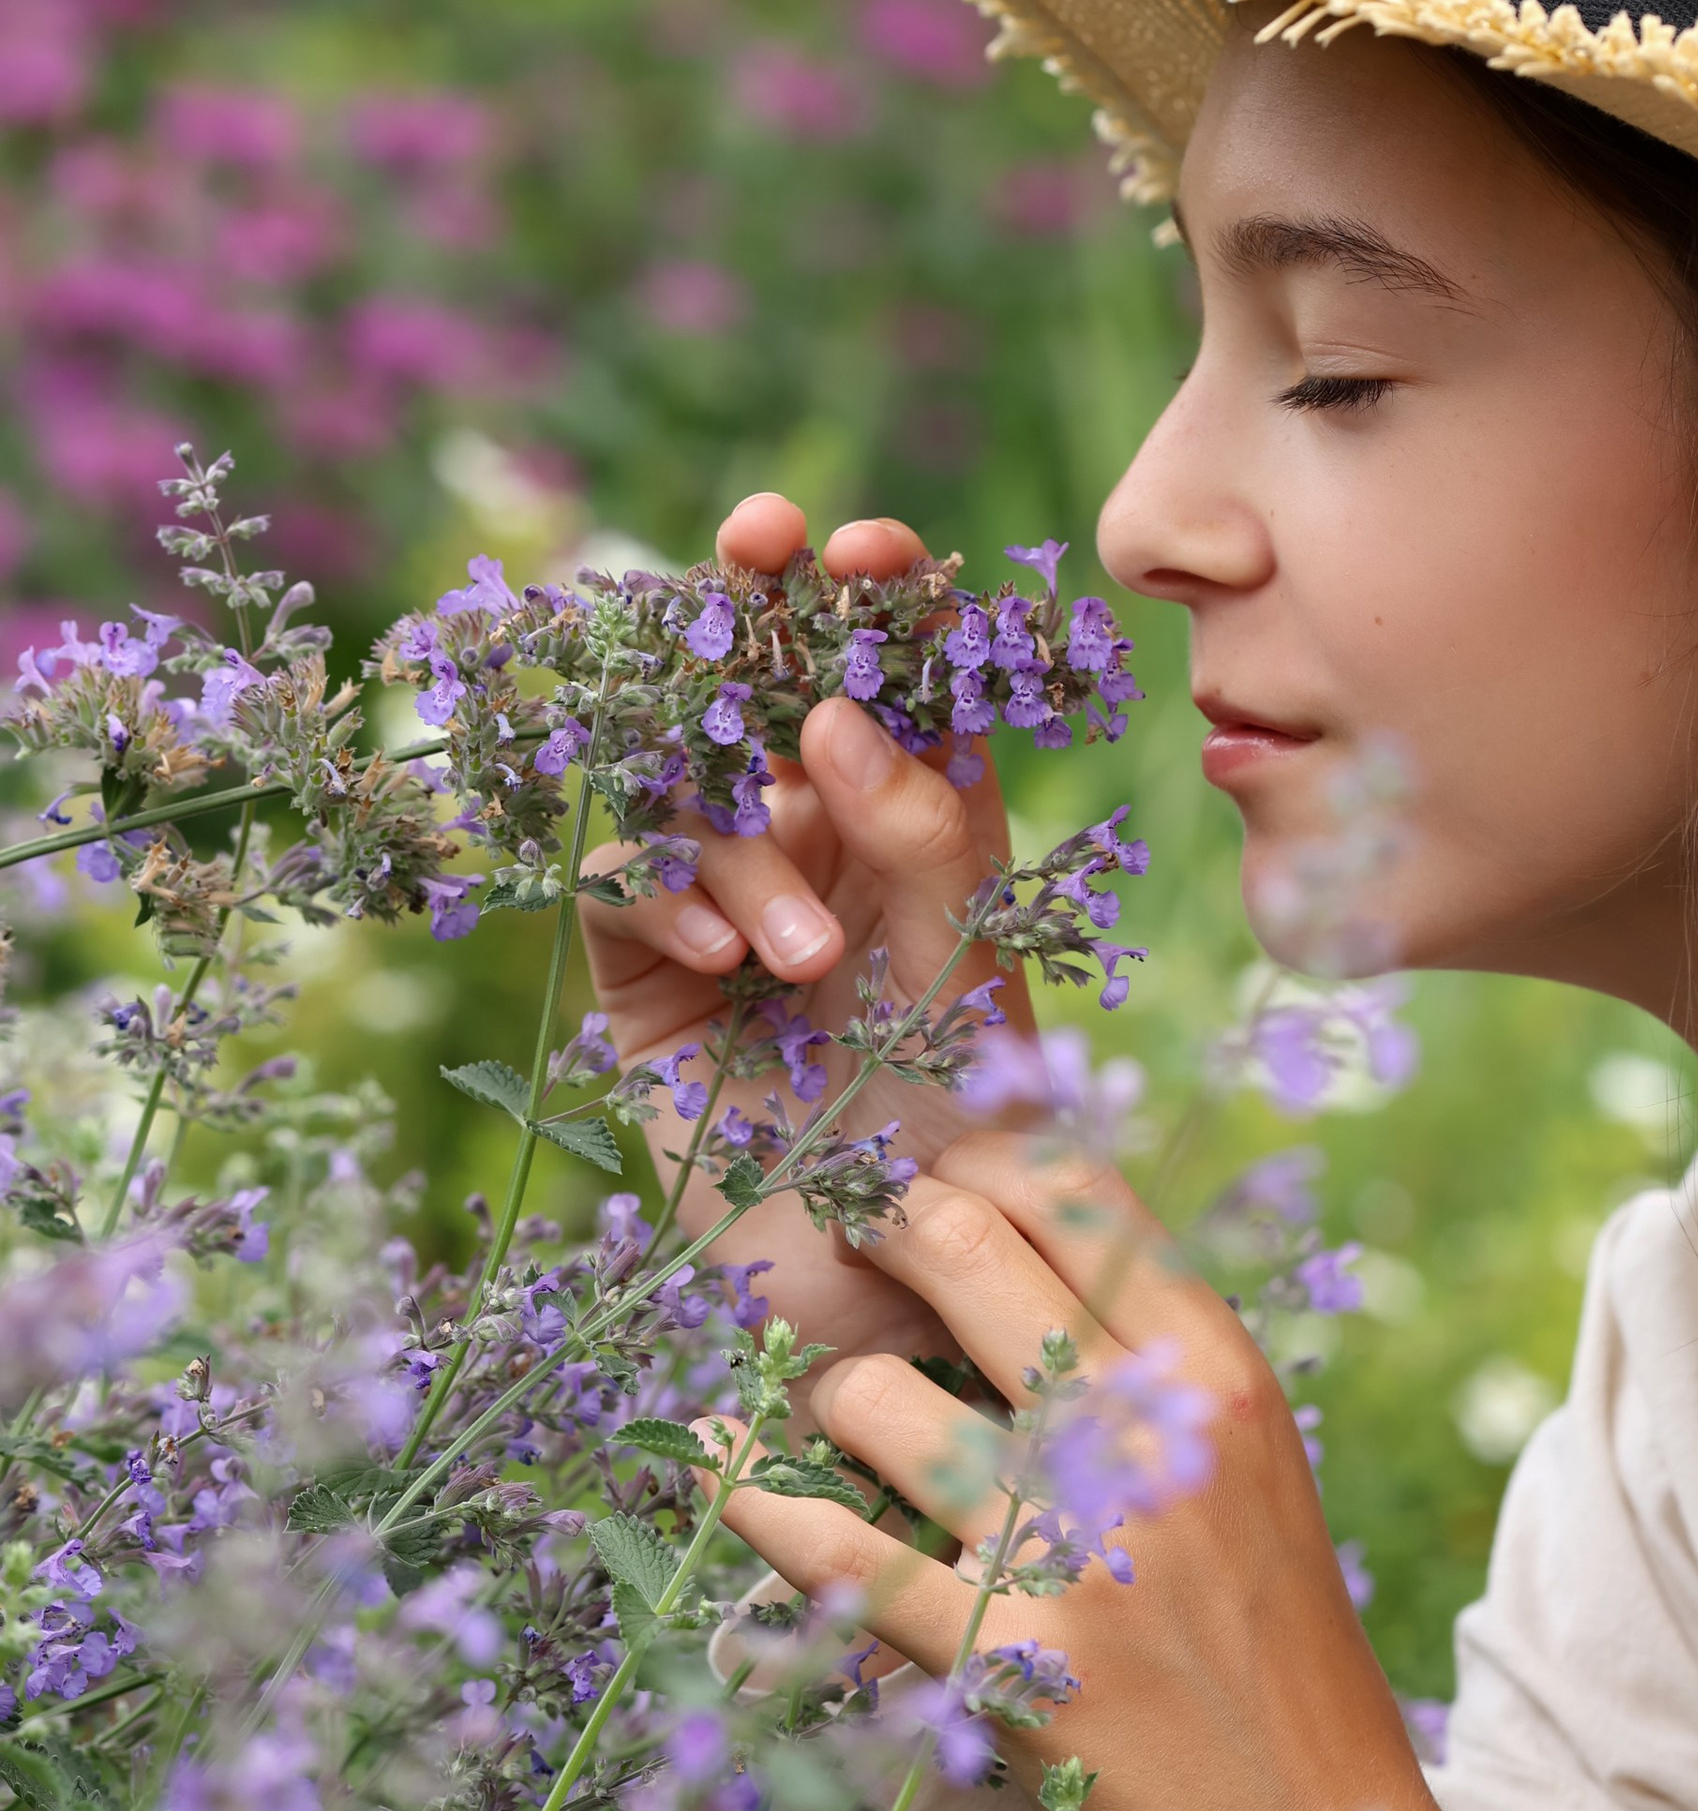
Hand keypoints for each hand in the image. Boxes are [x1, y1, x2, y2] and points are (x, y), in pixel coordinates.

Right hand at [579, 493, 1028, 1368]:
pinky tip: (723, 969)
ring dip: (735, 844)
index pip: (884, 666)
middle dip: (750, 604)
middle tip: (757, 541)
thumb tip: (828, 711)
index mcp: (909, 806)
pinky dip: (664, 904)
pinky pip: (617, 883)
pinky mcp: (637, 972)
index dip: (872, 588)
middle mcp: (809, 830)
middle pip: (754, 680)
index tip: (871, 544)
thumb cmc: (967, 1107)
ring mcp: (716, 894)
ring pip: (680, 782)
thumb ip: (920, 827)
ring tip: (803, 959)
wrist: (900, 1269)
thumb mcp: (965, 953)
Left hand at [716, 1130, 1510, 1810]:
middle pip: (959, 1244)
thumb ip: (1151, 1370)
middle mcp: (1150, 1436)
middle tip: (846, 1250)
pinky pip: (830, 1550)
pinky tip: (714, 1466)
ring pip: (871, 1397)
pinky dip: (751, 1503)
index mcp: (1219, 1375)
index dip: (969, 1159)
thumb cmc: (1274, 1664)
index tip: (922, 1179)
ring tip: (838, 1435)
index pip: (1072, 1190)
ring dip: (827, 1408)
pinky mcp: (1002, 1661)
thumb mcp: (1249, 1478)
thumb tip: (1005, 1250)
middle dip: (877, 1229)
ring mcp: (1073, 1547)